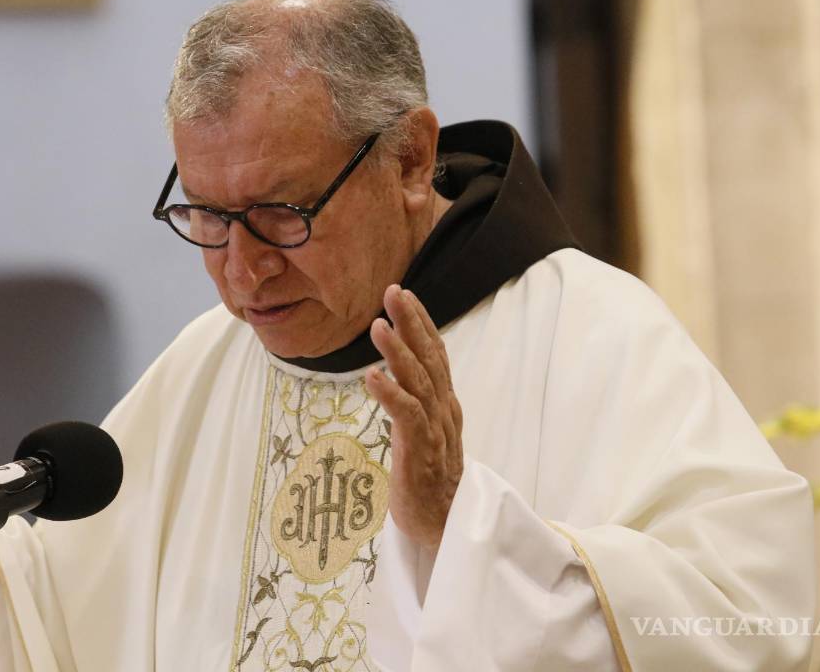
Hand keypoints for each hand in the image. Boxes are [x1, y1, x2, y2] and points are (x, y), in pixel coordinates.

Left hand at [366, 284, 463, 548]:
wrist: (447, 528)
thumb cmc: (430, 482)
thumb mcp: (425, 434)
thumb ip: (417, 404)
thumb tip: (398, 377)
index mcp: (445, 406)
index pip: (436, 356)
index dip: (421, 324)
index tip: (405, 294)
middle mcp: (444, 412)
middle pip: (429, 359)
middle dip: (412, 323)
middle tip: (394, 292)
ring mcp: (435, 431)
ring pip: (419, 383)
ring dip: (398, 352)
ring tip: (378, 326)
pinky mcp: (420, 452)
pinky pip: (407, 417)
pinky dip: (390, 394)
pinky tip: (371, 376)